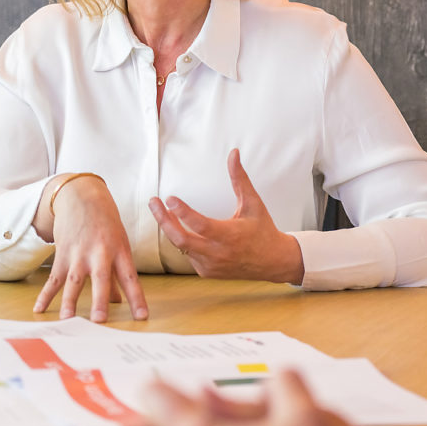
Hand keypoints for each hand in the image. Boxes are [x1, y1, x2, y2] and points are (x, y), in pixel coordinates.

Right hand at [33, 176, 148, 321]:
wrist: (81, 196)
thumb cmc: (106, 222)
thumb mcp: (119, 243)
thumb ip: (117, 274)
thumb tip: (119, 301)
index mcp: (119, 251)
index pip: (130, 278)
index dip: (137, 298)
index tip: (141, 317)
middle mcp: (100, 253)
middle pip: (101, 279)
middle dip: (100, 301)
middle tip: (99, 320)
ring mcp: (79, 253)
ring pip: (74, 281)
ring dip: (70, 301)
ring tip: (67, 320)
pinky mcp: (62, 254)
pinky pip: (53, 278)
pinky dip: (46, 295)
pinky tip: (39, 309)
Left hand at [148, 149, 305, 283]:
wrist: (273, 261)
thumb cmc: (263, 229)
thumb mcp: (253, 203)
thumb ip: (240, 179)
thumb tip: (233, 154)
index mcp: (230, 235)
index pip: (200, 225)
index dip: (183, 212)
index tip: (169, 198)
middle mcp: (218, 253)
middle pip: (181, 239)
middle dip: (163, 220)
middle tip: (153, 203)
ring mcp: (211, 265)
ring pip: (182, 246)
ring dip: (171, 228)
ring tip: (163, 211)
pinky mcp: (207, 272)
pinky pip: (188, 254)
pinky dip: (183, 241)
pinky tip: (181, 228)